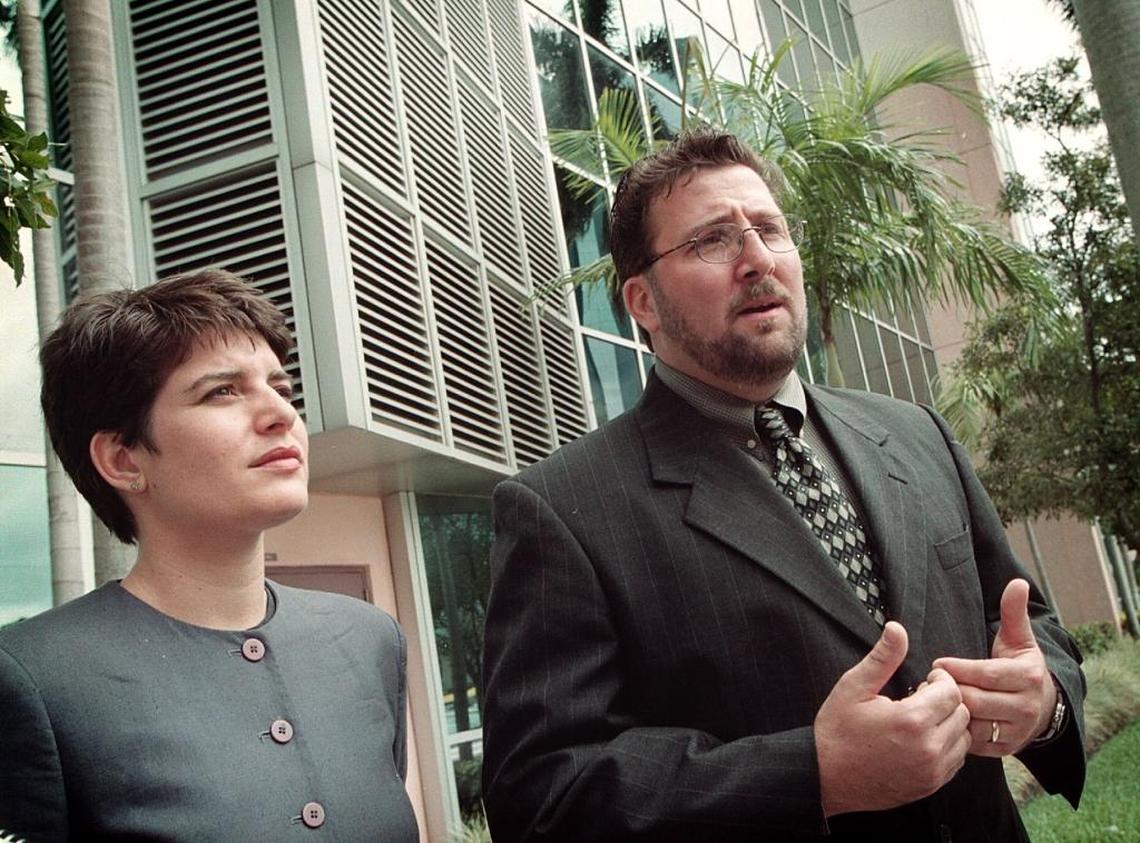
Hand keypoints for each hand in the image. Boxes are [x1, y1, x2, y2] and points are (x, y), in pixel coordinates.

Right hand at [816, 621, 971, 815]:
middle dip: (946, 700)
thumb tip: (897, 628)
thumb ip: (883, 657)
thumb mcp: (854, 686)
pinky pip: (956, 760)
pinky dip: (947, 746)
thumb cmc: (837, 730)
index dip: (940, 680)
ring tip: (922, 719)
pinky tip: (922, 739)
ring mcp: (931, 771)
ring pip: (963, 738)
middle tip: (921, 698)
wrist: (825, 776)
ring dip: (949, 724)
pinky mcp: (931, 785)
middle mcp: (928, 748)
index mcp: (911, 720)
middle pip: (962, 713)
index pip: (952, 691)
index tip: (925, 680)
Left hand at [933, 579, 1055, 755]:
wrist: (1041, 708)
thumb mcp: (1019, 639)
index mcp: (1028, 677)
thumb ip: (1013, 612)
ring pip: (973, 724)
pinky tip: (943, 718)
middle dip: (949, 690)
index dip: (957, 669)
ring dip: (949, 712)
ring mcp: (1017, 732)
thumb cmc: (1019, 666)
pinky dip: (955, 731)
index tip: (937, 664)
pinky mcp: (1005, 750)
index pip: (985, 674)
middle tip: (928, 681)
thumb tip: (1017, 582)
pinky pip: (972, 743)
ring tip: (932, 699)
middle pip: (975, 700)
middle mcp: (1026, 707)